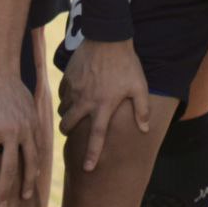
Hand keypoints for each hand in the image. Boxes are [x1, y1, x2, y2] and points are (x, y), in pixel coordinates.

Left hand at [0, 66, 42, 206]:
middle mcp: (12, 132)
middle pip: (10, 170)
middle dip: (5, 191)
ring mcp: (27, 128)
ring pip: (31, 162)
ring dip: (28, 182)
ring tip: (25, 198)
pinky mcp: (35, 124)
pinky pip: (39, 149)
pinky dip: (37, 164)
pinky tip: (33, 176)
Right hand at [59, 37, 152, 172]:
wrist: (108, 38)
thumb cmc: (127, 64)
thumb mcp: (139, 87)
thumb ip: (142, 110)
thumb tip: (145, 130)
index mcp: (103, 106)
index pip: (96, 137)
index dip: (92, 154)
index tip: (88, 169)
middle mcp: (86, 101)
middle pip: (69, 126)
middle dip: (68, 133)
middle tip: (70, 133)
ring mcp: (74, 89)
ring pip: (63, 110)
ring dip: (67, 115)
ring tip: (73, 113)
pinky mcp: (68, 78)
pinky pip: (62, 94)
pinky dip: (66, 98)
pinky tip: (73, 95)